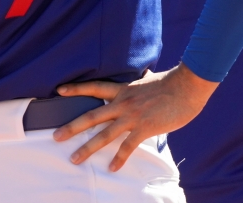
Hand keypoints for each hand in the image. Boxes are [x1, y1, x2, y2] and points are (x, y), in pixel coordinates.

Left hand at [52, 64, 217, 171]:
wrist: (186, 87)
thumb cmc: (170, 83)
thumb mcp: (148, 80)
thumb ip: (140, 82)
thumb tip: (144, 74)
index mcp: (121, 90)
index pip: (93, 87)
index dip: (76, 89)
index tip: (59, 91)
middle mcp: (122, 104)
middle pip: (91, 116)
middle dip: (71, 127)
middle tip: (55, 136)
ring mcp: (132, 117)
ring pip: (104, 135)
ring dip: (87, 148)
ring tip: (74, 158)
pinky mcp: (144, 128)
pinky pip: (128, 146)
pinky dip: (120, 158)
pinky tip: (112, 168)